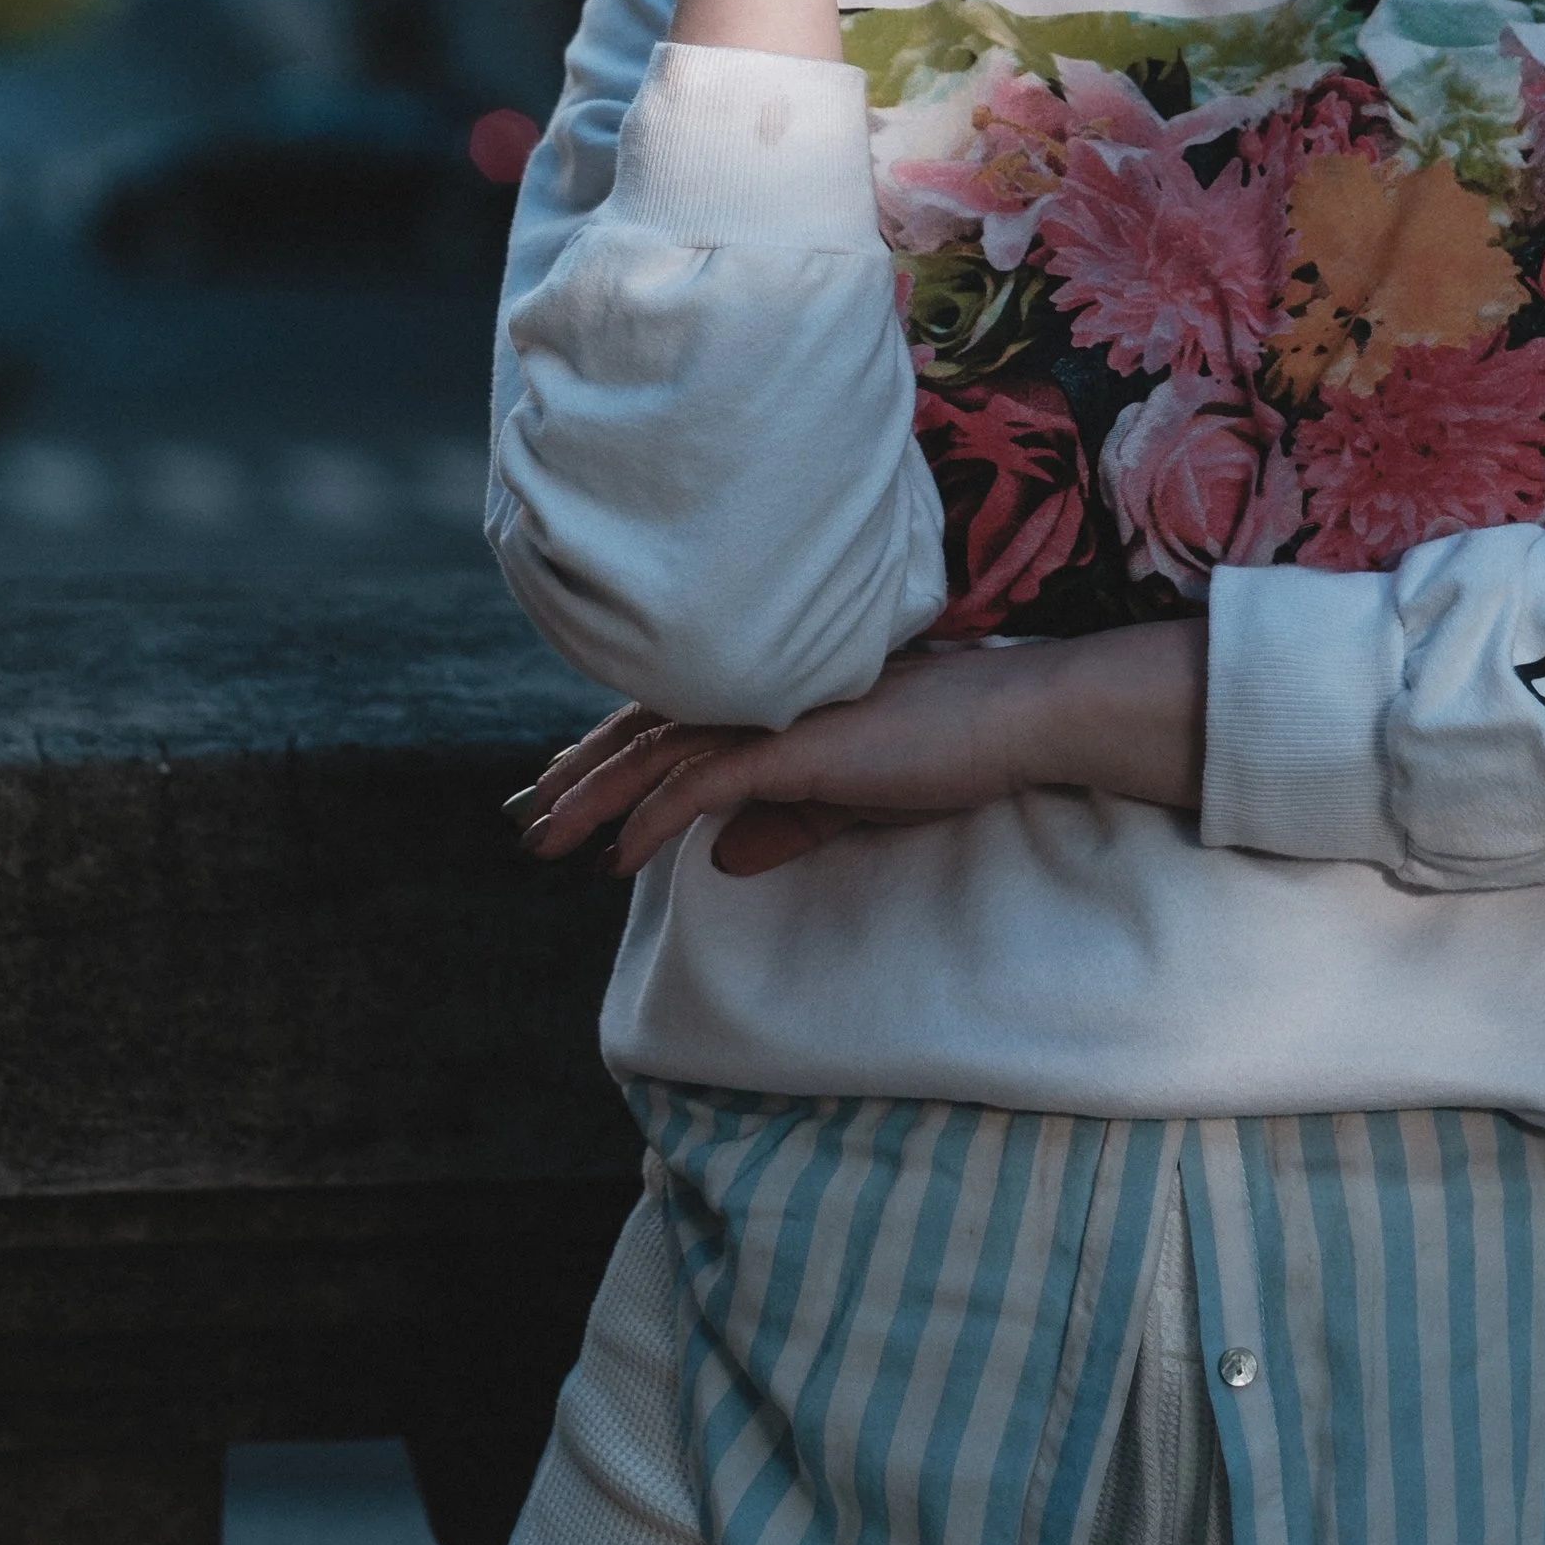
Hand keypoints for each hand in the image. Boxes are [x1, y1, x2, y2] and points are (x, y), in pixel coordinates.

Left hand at [512, 624, 1207, 878]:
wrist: (1016, 715)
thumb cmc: (951, 747)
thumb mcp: (853, 796)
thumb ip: (788, 818)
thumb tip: (720, 857)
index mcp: (778, 688)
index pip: (675, 716)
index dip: (613, 749)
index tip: (565, 786)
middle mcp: (766, 687)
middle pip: (648, 727)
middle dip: (580, 774)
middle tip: (528, 818)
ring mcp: (779, 711)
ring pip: (660, 753)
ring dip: (593, 799)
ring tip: (546, 840)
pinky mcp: (797, 746)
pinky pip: (703, 784)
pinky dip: (652, 819)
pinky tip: (616, 856)